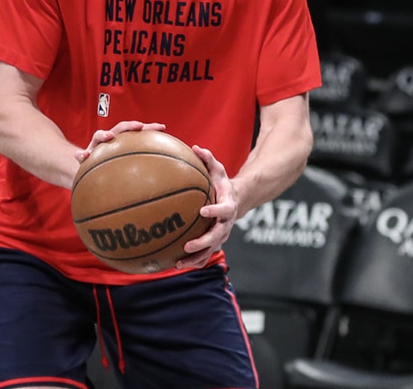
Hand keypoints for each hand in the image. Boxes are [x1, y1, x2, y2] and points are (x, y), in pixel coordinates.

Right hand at [73, 120, 165, 162]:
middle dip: (129, 126)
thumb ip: (141, 164)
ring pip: (98, 136)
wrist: (88, 171)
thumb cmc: (112, 170)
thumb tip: (164, 172)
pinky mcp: (83, 156)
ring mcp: (95, 147)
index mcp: (121, 141)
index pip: (137, 131)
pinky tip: (83, 156)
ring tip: (109, 137)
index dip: (149, 128)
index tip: (162, 128)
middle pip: (119, 129)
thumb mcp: (126, 167)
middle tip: (139, 126)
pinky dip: (81, 154)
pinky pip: (80, 155)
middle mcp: (109, 141)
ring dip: (103, 135)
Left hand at [176, 146, 236, 269]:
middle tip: (187, 245)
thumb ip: (209, 159)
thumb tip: (195, 147)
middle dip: (202, 243)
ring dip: (195, 258)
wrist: (236, 201)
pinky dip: (192, 262)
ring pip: (210, 251)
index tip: (203, 211)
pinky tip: (175, 265)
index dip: (215, 211)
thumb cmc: (222, 184)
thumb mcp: (219, 170)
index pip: (224, 210)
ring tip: (178, 264)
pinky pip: (204, 255)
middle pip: (217, 237)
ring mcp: (221, 236)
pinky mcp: (214, 243)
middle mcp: (226, 224)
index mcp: (228, 206)